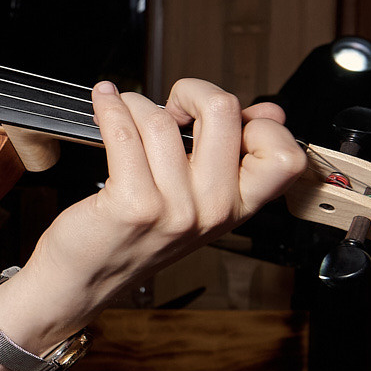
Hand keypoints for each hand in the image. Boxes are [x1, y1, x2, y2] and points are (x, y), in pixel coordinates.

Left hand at [15, 78, 304, 328]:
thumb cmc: (134, 236)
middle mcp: (213, 210)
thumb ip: (233, 157)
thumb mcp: (197, 203)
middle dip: (194, 90)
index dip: (258, 122)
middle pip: (223, 114)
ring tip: (127, 111)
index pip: (285, 156)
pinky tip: (104, 102)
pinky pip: (123, 133)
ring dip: (137, 103)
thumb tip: (270, 111)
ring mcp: (174, 210)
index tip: (225, 119)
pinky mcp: (132, 205)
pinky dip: (110, 108)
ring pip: (162, 120)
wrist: (85, 279)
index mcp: (238, 207)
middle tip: (173, 104)